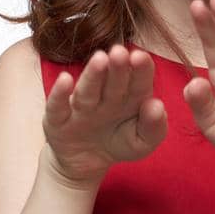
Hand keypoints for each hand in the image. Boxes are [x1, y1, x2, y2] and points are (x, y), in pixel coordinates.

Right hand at [43, 45, 167, 187]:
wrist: (87, 162)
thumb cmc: (120, 143)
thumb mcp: (143, 141)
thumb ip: (154, 126)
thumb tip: (157, 106)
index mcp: (131, 97)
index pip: (138, 80)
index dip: (140, 68)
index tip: (141, 57)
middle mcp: (106, 97)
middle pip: (113, 81)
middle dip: (117, 67)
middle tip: (120, 51)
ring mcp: (82, 107)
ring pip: (88, 90)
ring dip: (93, 75)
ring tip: (99, 59)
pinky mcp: (58, 120)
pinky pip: (58, 106)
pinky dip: (59, 94)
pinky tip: (64, 79)